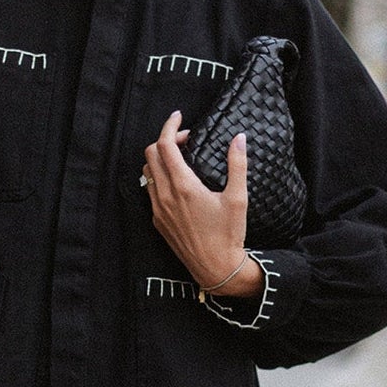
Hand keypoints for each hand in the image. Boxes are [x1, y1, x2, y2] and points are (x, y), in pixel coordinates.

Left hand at [142, 112, 263, 303]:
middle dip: (165, 140)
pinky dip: (159, 177)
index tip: (180, 117)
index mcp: (183, 186)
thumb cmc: (229, 235)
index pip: (164, 145)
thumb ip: (237, 164)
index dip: (170, 126)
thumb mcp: (238, 198)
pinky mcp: (158, 221)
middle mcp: (165, 196)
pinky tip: (178, 182)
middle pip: (150, 154)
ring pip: (147, 172)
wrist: (216, 269)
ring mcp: (158, 209)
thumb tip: (239, 138)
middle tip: (186, 140)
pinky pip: (150, 191)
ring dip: (160, 159)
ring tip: (181, 158)